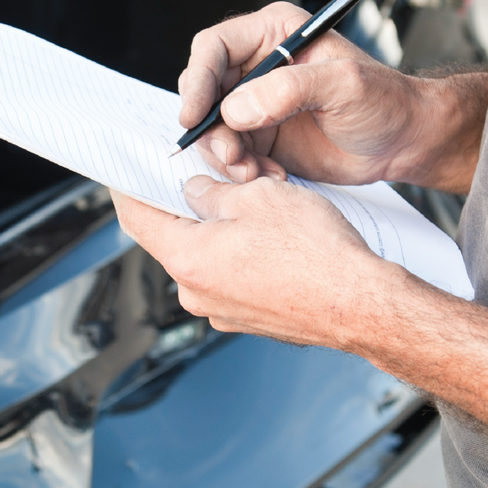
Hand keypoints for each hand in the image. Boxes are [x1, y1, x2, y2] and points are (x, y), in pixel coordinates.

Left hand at [113, 175, 399, 345]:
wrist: (362, 305)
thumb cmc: (316, 253)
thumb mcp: (257, 196)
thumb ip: (213, 191)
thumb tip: (196, 192)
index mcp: (187, 260)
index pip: (136, 218)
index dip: (128, 186)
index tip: (125, 169)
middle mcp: (196, 294)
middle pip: (174, 236)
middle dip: (189, 203)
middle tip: (211, 174)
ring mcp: (223, 311)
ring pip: (208, 256)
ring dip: (222, 228)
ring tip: (258, 204)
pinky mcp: (250, 318)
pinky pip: (233, 276)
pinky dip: (243, 253)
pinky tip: (274, 237)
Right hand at [177, 1, 487, 191]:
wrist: (405, 141)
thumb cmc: (386, 101)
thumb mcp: (345, 85)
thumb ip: (291, 89)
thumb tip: (237, 107)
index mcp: (274, 36)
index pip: (214, 48)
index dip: (197, 80)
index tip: (196, 115)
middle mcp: (258, 68)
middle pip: (205, 93)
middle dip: (210, 129)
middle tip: (231, 156)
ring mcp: (257, 105)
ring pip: (214, 130)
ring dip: (227, 157)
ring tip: (256, 173)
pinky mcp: (261, 138)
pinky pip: (232, 156)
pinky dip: (243, 172)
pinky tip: (273, 178)